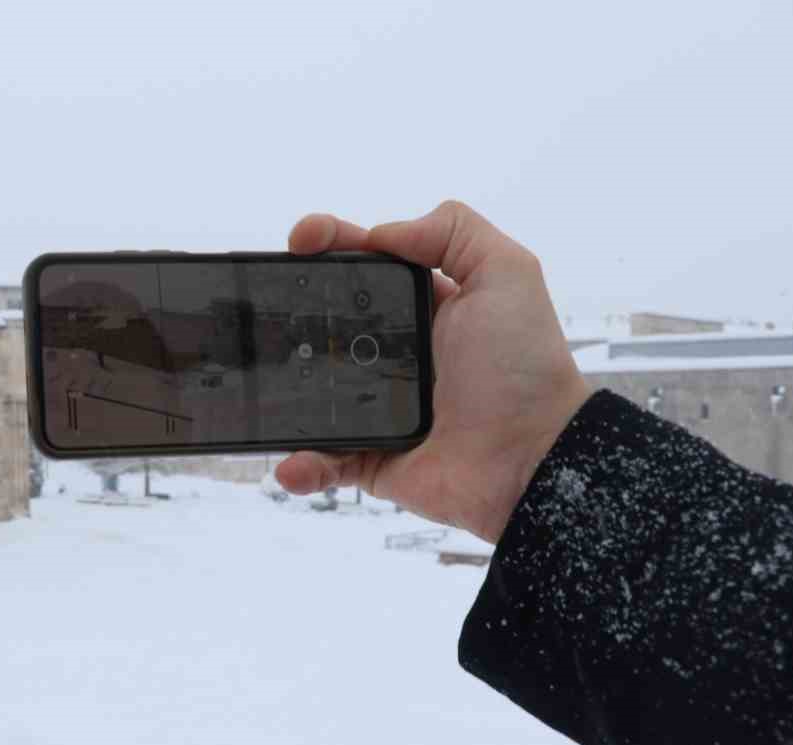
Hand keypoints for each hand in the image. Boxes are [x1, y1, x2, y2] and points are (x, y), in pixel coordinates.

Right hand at [274, 201, 591, 543]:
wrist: (532, 459)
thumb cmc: (524, 368)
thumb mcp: (507, 274)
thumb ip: (453, 231)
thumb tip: (379, 233)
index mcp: (422, 308)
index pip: (363, 267)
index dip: (330, 246)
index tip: (300, 240)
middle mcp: (395, 355)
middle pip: (324, 323)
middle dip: (287, 311)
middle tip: (263, 306)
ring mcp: (378, 409)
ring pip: (310, 395)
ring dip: (279, 392)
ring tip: (261, 386)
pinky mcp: (370, 459)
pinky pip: (323, 460)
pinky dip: (301, 464)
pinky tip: (293, 462)